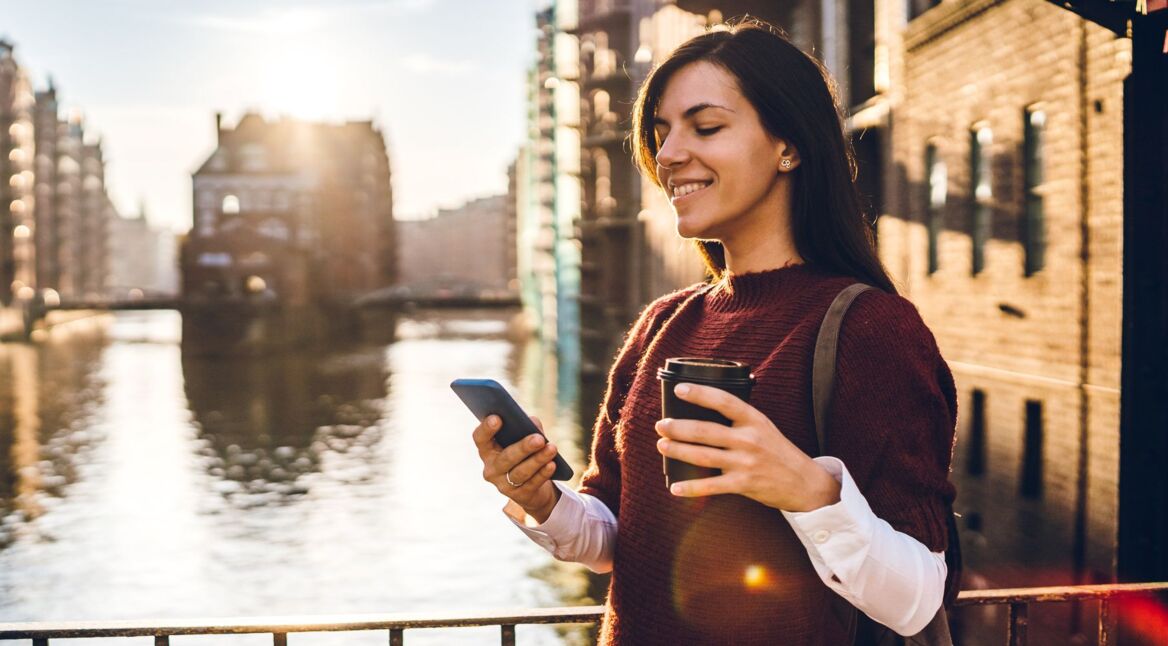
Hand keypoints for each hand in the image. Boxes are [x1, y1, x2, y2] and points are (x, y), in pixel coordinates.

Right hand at [473, 414, 560, 522]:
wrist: (532, 486)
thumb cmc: (524, 453)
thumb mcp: (524, 438)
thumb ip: (526, 426)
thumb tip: (532, 423)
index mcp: (487, 449)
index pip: (480, 438)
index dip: (486, 428)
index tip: (497, 417)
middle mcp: (491, 468)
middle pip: (506, 458)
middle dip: (523, 448)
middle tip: (539, 439)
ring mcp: (503, 484)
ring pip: (521, 472)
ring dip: (538, 460)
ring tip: (552, 449)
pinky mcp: (519, 496)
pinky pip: (532, 483)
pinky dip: (543, 473)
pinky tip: (552, 464)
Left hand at [654, 382, 840, 511]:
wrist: (804, 482)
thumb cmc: (777, 451)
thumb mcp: (763, 427)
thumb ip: (739, 420)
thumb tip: (703, 412)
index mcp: (754, 419)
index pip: (724, 401)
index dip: (700, 393)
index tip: (679, 389)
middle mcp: (749, 439)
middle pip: (706, 430)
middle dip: (679, 427)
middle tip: (661, 425)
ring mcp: (746, 462)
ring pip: (704, 456)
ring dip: (678, 451)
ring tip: (662, 446)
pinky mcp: (744, 484)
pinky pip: (712, 486)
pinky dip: (691, 488)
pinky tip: (675, 488)